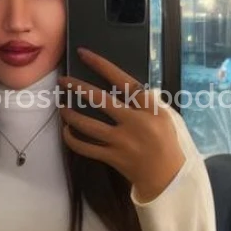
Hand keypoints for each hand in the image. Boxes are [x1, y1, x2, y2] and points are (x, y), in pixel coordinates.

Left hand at [57, 48, 185, 201]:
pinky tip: (66, 131)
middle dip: (78, 87)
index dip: (102, 66)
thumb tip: (121, 85)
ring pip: (88, 125)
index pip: (123, 81)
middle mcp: (135, 122)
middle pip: (101, 100)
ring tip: (61, 106)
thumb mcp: (164, 116)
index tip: (84, 54)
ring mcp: (122, 141)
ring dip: (70, 114)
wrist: (168, 176)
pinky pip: (86, 147)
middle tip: (63, 80)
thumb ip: (145, 101)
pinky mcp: (113, 158)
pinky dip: (72, 139)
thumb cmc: (166, 142)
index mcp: (149, 108)